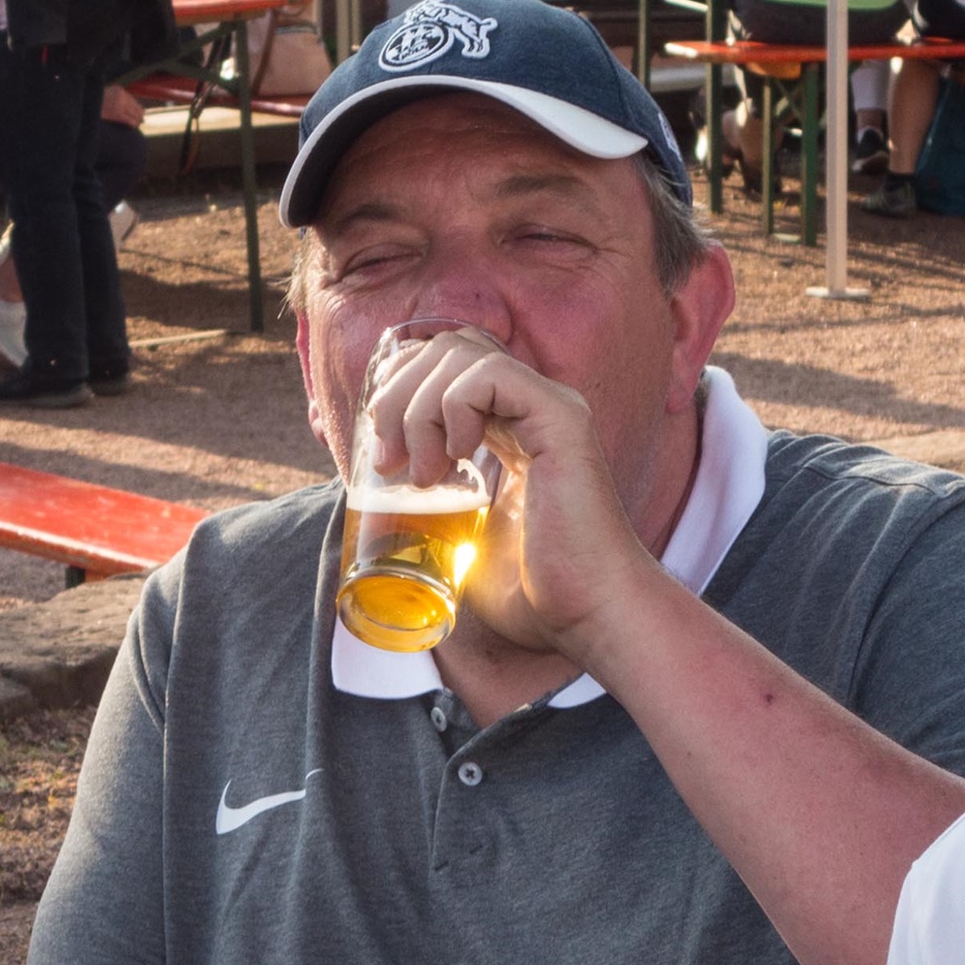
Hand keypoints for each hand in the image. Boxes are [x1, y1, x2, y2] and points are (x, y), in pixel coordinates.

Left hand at [358, 326, 665, 660]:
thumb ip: (430, 504)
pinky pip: (491, 375)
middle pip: (447, 346)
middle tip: (390, 460)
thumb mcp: (460, 538)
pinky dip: (456, 406)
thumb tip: (376, 495)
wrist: (588, 618)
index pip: (448, 363)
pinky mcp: (562, 421)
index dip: (402, 388)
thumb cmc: (533, 593)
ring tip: (424, 473)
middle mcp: (532, 408)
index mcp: (510, 427)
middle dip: (399, 394)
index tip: (383, 451)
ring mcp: (550, 409)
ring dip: (420, 408)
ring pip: (461, 352)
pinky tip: (458, 457)